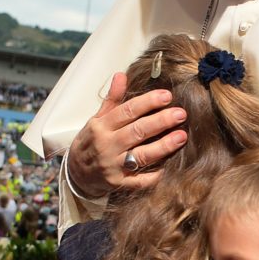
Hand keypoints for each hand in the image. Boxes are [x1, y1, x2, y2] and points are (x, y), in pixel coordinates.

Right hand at [66, 72, 187, 197]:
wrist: (77, 173)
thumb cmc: (92, 141)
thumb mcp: (98, 118)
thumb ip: (112, 99)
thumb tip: (121, 75)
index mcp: (102, 126)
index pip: (127, 111)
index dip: (147, 102)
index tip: (167, 96)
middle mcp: (107, 146)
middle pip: (137, 132)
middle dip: (160, 122)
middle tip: (180, 114)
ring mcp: (113, 167)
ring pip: (141, 155)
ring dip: (163, 146)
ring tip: (181, 136)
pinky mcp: (119, 184)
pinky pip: (140, 181)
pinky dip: (154, 175)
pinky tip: (170, 166)